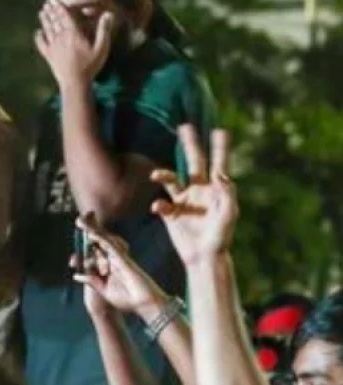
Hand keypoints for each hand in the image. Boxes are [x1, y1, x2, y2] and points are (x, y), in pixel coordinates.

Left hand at [34, 0, 113, 87]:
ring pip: (47, 29)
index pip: (65, 17)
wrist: (75, 82)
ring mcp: (53, 46)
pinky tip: (37, 32)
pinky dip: (38, 37)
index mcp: (74, 34)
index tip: (55, 0)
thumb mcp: (101, 48)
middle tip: (47, 3)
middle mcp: (61, 37)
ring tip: (41, 12)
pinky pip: (41, 44)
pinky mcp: (48, 55)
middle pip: (55, 21)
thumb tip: (108, 14)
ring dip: (44, 20)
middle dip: (51, 11)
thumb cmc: (90, 65)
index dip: (60, 7)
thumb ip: (104, 30)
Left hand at [72, 215, 168, 319]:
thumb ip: (91, 281)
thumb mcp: (103, 290)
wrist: (144, 305)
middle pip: (100, 241)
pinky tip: (92, 235)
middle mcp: (113, 260)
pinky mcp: (125, 261)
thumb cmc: (128, 300)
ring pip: (105, 241)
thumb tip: (76, 275)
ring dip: (93, 231)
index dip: (86, 242)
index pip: (95, 251)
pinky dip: (101, 240)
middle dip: (90, 230)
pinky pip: (111, 248)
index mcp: (109, 267)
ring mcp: (119, 259)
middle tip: (78, 220)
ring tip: (81, 221)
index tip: (77, 233)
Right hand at [150, 125, 237, 266]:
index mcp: (215, 190)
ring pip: (171, 178)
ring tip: (157, 175)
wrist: (203, 257)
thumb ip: (227, 195)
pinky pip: (161, 204)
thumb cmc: (220, 237)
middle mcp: (198, 190)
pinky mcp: (170, 213)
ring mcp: (183, 200)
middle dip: (190, 145)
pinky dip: (159, 205)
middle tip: (185, 127)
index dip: (220, 148)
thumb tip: (222, 175)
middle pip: (193, 162)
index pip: (219, 164)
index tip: (221, 131)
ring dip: (163, 174)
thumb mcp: (228, 215)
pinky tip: (158, 209)